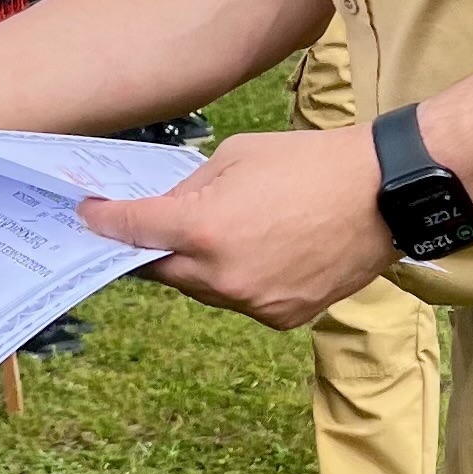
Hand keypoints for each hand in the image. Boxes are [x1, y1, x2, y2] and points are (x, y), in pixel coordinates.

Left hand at [80, 124, 396, 328]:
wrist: (383, 194)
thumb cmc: (310, 163)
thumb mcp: (235, 156)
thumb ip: (191, 189)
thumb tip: (165, 208)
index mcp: (204, 229)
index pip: (133, 231)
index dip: (105, 223)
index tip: (89, 218)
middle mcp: (222, 275)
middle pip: (162, 271)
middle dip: (150, 250)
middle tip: (141, 232)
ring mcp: (254, 303)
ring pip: (202, 290)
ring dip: (195, 267)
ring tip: (215, 236)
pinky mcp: (282, 318)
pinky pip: (241, 301)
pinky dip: (236, 281)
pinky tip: (256, 253)